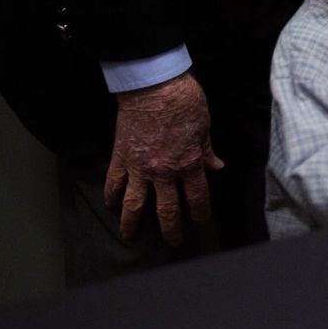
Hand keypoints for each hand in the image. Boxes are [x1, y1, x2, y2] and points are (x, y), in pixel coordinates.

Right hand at [104, 72, 222, 245]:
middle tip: (173, 241)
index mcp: (189, 164)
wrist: (154, 86)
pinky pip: (114, 182)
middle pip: (167, 210)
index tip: (200, 221)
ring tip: (130, 236)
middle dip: (171, 229)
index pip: (198, 197)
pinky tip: (110, 204)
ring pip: (135, 204)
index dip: (200, 213)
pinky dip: (111, 195)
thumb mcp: (205, 128)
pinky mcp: (120, 157)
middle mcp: (164, 172)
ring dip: (132, 223)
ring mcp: (140, 167)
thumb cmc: (184, 102)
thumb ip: (207, 151)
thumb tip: (216, 167)